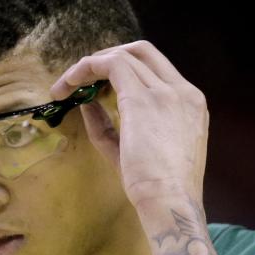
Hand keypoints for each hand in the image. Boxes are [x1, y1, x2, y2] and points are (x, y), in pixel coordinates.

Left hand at [48, 40, 208, 209]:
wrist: (169, 202)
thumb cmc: (155, 187)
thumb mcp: (130, 150)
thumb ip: (108, 124)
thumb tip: (86, 104)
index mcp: (189, 104)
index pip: (156, 69)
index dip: (123, 68)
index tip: (98, 84)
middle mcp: (182, 91)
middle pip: (142, 51)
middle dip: (107, 57)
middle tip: (80, 76)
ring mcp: (166, 92)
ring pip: (124, 56)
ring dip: (89, 65)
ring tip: (66, 84)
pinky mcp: (142, 99)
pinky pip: (111, 65)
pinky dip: (85, 69)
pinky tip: (67, 85)